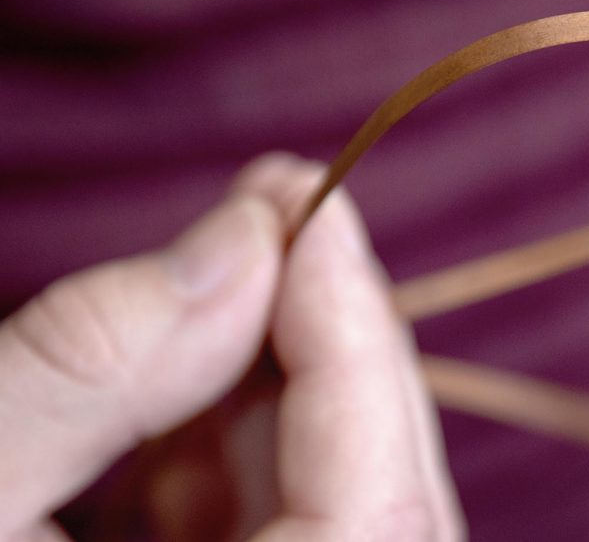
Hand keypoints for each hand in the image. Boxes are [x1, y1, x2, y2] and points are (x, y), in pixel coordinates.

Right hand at [0, 153, 463, 540]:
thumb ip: (88, 366)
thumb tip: (242, 242)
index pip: (376, 514)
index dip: (356, 341)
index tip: (310, 199)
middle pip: (382, 506)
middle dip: (333, 346)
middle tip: (282, 214)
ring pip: (340, 511)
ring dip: (284, 388)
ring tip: (220, 282)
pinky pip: (279, 531)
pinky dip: (235, 452)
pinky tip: (182, 387)